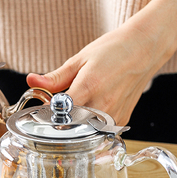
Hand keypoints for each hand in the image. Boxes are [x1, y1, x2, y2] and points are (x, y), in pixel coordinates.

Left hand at [27, 0, 176, 124]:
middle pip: (70, 123)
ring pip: (84, 129)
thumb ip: (55, 77)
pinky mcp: (121, 121)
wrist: (144, 49)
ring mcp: (114, 116)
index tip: (45, 104)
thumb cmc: (113, 50)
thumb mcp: (79, 59)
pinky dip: (90, 121)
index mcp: (89, 87)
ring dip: (76, 120)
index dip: (48, 110)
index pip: (59, 111)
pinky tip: (93, 106)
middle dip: (61, 116)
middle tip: (61, 101)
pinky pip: (98, 129)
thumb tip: (31, 81)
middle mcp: (103, 106)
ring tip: (80, 101)